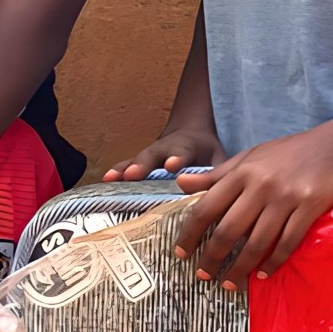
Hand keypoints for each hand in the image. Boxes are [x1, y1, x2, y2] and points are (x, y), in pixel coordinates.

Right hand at [103, 121, 221, 182]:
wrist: (190, 133)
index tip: (172, 165)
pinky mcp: (139, 163)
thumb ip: (221, 175)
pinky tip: (105, 181)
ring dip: (124, 170)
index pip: (183, 152)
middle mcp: (165, 150)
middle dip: (143, 165)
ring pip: (136, 161)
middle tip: (133, 174)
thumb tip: (227, 198)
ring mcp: (150, 155)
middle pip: (153, 156)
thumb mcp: (220, 159)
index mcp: (189, 147)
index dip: (177, 159)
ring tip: (112, 179)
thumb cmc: (207, 153)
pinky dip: (116, 173)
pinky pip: (125, 168)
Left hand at [166, 119, 332, 282]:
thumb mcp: (250, 156)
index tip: (181, 253)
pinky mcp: (309, 209)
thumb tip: (180, 183)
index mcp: (242, 172)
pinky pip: (286, 243)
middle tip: (203, 276)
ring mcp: (286, 198)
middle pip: (228, 230)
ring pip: (256, 243)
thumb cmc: (291, 151)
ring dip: (240, 269)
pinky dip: (273, 263)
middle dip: (212, 258)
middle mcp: (260, 186)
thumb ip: (216, 174)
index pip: (206, 208)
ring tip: (229, 285)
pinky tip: (263, 275)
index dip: (190, 234)